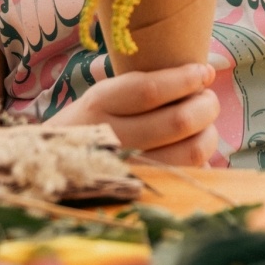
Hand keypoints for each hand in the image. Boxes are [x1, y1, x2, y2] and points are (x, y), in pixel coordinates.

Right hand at [48, 62, 219, 166]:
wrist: (55, 168)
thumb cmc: (92, 124)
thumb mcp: (103, 96)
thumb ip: (142, 87)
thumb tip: (202, 75)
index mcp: (100, 105)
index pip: (149, 91)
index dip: (184, 80)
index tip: (204, 71)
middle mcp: (113, 139)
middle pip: (178, 121)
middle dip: (206, 105)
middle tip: (207, 98)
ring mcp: (130, 170)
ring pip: (190, 152)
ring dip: (209, 133)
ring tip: (204, 123)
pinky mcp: (144, 193)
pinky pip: (188, 177)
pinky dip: (200, 162)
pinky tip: (192, 149)